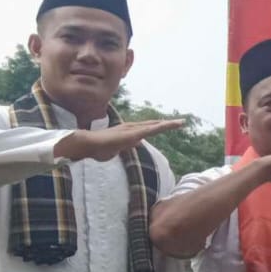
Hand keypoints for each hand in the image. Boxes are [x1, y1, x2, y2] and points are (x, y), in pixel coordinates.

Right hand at [55, 119, 186, 161]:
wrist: (88, 145)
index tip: (170, 126)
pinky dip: (161, 127)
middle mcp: (132, 128)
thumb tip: (136, 143)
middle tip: (182, 121)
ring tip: (181, 122)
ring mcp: (133, 130)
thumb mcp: (117, 149)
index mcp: (129, 132)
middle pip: (154, 125)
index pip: (148, 130)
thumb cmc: (99, 149)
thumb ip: (126, 146)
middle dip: (168, 124)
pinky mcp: (132, 134)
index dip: (159, 127)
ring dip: (168, 124)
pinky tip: (170, 125)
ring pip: (154, 126)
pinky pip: (150, 130)